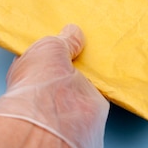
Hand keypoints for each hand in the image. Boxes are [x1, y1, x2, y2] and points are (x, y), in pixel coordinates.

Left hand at [0, 24, 109, 147]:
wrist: (55, 115)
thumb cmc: (40, 78)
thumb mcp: (50, 46)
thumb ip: (65, 39)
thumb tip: (73, 32)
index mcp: (33, 71)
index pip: (46, 55)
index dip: (58, 45)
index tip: (71, 34)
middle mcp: (51, 86)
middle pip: (69, 66)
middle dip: (79, 56)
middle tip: (90, 40)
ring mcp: (71, 97)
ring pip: (87, 77)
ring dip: (95, 68)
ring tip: (106, 48)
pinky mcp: (92, 105)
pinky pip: (104, 87)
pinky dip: (110, 78)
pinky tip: (115, 65)